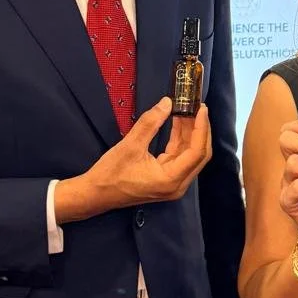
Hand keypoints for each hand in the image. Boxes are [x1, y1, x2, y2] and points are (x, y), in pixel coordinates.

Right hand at [55, 98, 212, 222]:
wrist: (96, 194)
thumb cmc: (111, 173)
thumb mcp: (130, 145)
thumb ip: (150, 123)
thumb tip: (167, 102)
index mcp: (171, 179)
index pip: (197, 152)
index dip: (202, 128)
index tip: (201, 108)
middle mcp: (177, 184)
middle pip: (199, 155)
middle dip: (200, 130)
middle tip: (196, 107)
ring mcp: (173, 183)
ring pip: (190, 155)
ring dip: (190, 133)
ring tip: (188, 111)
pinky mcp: (166, 179)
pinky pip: (180, 157)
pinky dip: (180, 140)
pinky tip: (178, 123)